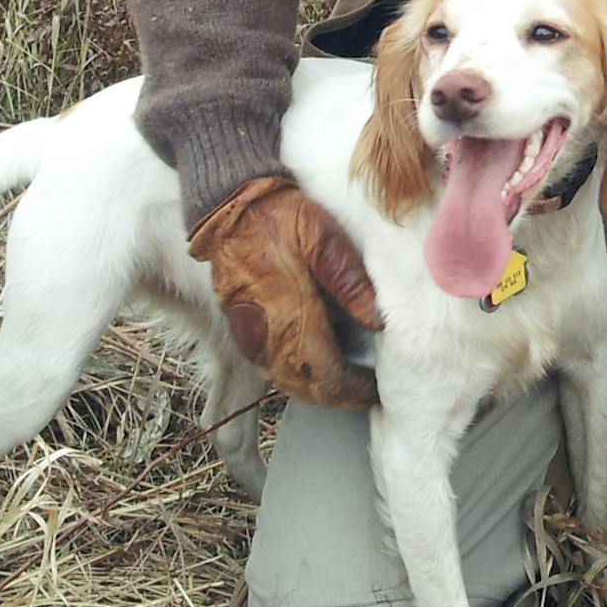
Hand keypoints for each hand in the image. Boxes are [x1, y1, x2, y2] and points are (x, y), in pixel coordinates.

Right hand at [189, 174, 382, 406]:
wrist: (230, 209)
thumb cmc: (280, 219)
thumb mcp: (323, 238)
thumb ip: (349, 281)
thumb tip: (377, 322)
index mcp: (290, 316)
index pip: (326, 375)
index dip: (354, 389)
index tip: (377, 388)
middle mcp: (267, 337)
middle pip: (306, 388)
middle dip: (339, 396)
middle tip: (366, 390)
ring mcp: (251, 337)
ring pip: (286, 383)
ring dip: (317, 389)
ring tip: (346, 383)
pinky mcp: (242, 331)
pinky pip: (271, 369)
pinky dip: (296, 377)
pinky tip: (314, 367)